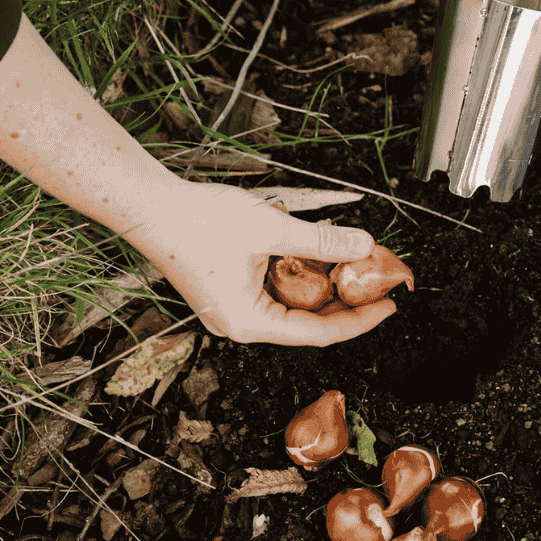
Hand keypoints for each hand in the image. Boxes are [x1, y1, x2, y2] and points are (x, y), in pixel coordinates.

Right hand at [122, 180, 397, 345]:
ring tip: (353, 263)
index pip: (319, 332)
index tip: (389, 305)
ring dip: (321, 283)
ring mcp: (231, 308)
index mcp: (249, 323)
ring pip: (290, 303)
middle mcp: (239, 323)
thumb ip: (322, 240)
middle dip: (343, 298)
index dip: (359, 320)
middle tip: (376, 279)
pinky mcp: (226, 291)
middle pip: (305, 320)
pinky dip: (296, 274)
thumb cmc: (198, 221)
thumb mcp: (271, 229)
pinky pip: (271, 290)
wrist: (150, 207)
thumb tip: (364, 246)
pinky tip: (315, 255)